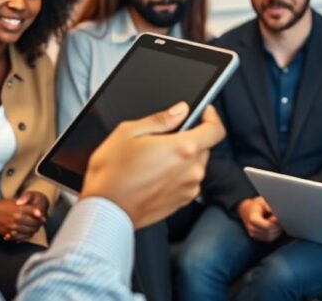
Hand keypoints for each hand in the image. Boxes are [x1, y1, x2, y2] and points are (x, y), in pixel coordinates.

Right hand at [0, 196, 46, 241]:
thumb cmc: (1, 206)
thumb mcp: (13, 202)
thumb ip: (24, 206)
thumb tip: (37, 212)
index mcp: (19, 208)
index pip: (34, 212)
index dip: (40, 216)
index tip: (43, 218)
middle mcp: (17, 217)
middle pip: (33, 223)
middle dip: (38, 224)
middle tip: (40, 224)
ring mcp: (12, 226)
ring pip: (28, 231)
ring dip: (33, 231)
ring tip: (35, 229)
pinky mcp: (8, 232)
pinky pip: (20, 237)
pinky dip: (25, 237)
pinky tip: (28, 234)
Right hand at [80, 103, 224, 228]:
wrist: (105, 210)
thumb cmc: (111, 174)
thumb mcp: (128, 132)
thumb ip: (161, 119)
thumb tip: (180, 111)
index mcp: (183, 149)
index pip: (215, 130)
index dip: (212, 117)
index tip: (205, 112)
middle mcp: (192, 170)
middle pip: (204, 147)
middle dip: (189, 139)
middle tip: (163, 140)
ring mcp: (188, 189)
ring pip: (195, 165)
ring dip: (182, 159)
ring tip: (153, 161)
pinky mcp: (181, 203)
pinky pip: (186, 182)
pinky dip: (176, 176)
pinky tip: (154, 176)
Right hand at [237, 196, 281, 241]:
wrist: (246, 209)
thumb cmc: (256, 204)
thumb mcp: (262, 201)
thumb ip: (269, 205)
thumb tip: (277, 211)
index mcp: (252, 218)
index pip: (267, 225)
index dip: (275, 223)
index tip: (279, 217)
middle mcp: (251, 227)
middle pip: (269, 231)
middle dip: (277, 226)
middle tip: (282, 219)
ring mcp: (253, 233)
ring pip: (270, 236)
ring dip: (277, 231)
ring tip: (279, 222)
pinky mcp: (256, 237)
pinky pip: (268, 239)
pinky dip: (274, 234)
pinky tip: (276, 227)